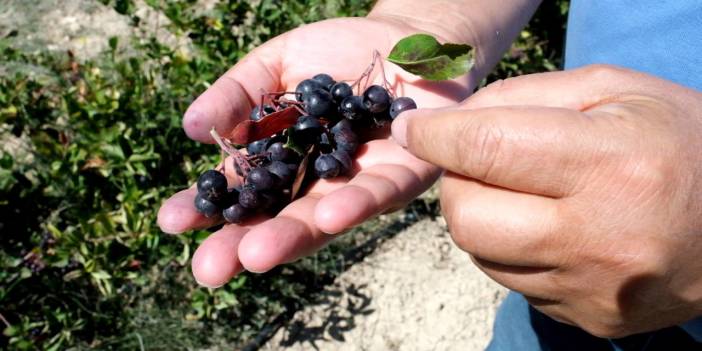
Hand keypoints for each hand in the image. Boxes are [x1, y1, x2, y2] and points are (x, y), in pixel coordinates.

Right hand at [157, 17, 471, 286]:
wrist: (403, 37)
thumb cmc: (336, 51)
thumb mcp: (276, 65)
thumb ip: (237, 94)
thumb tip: (191, 128)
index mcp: (283, 159)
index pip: (240, 189)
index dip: (207, 207)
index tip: (172, 222)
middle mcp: (317, 181)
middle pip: (277, 218)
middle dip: (242, 244)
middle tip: (208, 270)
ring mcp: (359, 182)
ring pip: (324, 216)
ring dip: (292, 236)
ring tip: (256, 254)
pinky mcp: (405, 173)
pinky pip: (381, 192)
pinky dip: (356, 203)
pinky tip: (329, 216)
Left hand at [392, 64, 701, 337]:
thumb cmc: (682, 142)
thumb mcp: (614, 92)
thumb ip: (525, 98)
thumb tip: (449, 124)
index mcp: (612, 165)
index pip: (488, 150)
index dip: (436, 137)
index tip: (412, 129)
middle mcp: (599, 237)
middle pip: (467, 217)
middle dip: (455, 182)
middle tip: (478, 161)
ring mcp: (593, 289)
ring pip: (482, 254)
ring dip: (481, 216)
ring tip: (521, 193)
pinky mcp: (591, 320)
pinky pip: (514, 281)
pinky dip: (512, 249)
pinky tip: (549, 228)